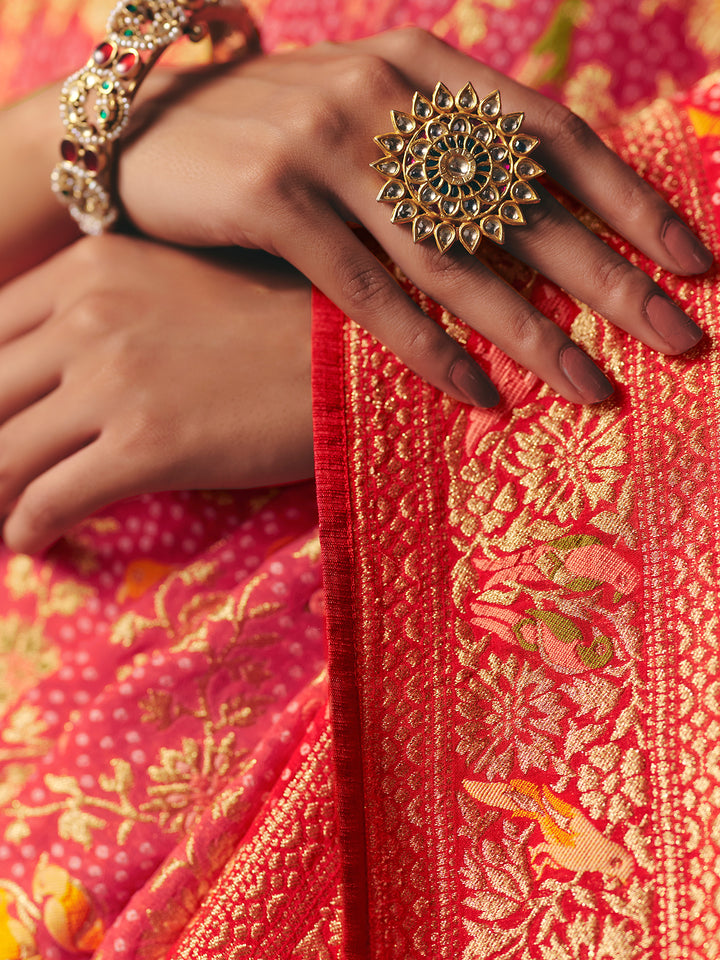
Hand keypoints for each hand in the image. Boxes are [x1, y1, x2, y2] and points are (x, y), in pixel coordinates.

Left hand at [0, 235, 311, 553]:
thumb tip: (52, 369)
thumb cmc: (278, 325)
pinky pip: (50, 500)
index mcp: (91, 267)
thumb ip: (105, 310)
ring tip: (6, 513)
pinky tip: (36, 540)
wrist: (352, 362)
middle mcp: (90, 315)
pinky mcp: (145, 446)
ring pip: (3, 453)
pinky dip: (29, 529)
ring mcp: (114, 381)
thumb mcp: (177, 287)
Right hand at [119, 27, 711, 407]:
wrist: (141, 125)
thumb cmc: (270, 130)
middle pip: (522, 202)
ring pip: (451, 254)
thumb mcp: (364, 114)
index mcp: (423, 68)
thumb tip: (533, 214)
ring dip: (529, 331)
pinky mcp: (270, 197)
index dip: (631, 199)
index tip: (692, 261)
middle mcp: (385, 93)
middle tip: (679, 339)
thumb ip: (439, 146)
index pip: (552, 134)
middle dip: (611, 278)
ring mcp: (325, 142)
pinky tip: (477, 396)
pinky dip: (424, 347)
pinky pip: (365, 290)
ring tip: (591, 387)